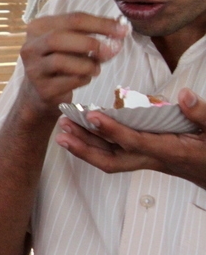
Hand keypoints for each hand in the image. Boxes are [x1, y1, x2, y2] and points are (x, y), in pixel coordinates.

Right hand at [18, 12, 128, 117]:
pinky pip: (68, 81)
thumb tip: (121, 29)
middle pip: (59, 37)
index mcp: (38, 27)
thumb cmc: (61, 62)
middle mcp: (30, 46)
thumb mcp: (71, 42)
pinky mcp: (42, 88)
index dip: (101, 23)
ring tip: (96, 68)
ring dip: (87, 64)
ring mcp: (33, 68)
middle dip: (90, 42)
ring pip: (61, 61)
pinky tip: (85, 78)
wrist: (40, 92)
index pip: (72, 19)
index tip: (123, 30)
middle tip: (113, 49)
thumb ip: (91, 33)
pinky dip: (83, 79)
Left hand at [56, 89, 205, 187]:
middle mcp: (152, 159)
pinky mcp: (142, 157)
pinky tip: (81, 130)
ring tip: (63, 127)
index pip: (135, 142)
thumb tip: (184, 95)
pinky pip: (113, 154)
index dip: (112, 130)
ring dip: (84, 145)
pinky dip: (95, 143)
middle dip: (85, 147)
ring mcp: (145, 160)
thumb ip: (201, 113)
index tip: (92, 115)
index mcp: (170, 151)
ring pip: (109, 158)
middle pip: (112, 160)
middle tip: (62, 130)